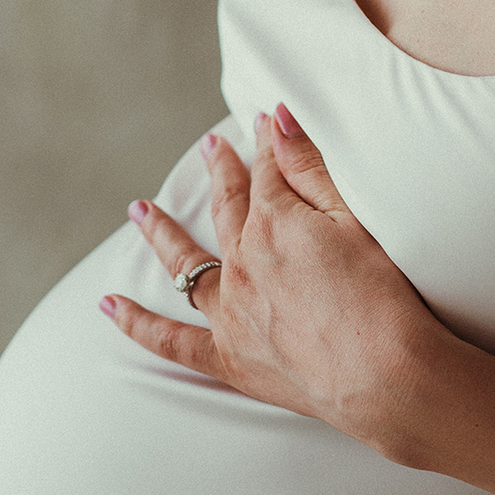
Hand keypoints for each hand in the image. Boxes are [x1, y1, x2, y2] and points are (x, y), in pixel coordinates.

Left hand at [102, 108, 440, 445]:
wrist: (385, 376)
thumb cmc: (383, 294)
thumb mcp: (353, 217)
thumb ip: (310, 166)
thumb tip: (276, 118)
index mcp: (275, 223)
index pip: (267, 173)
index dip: (268, 146)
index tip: (265, 124)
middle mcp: (243, 263)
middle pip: (227, 207)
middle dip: (221, 174)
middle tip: (213, 148)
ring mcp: (230, 312)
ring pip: (186, 264)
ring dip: (162, 234)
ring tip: (139, 209)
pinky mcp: (229, 358)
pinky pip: (172, 340)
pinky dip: (138, 324)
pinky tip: (109, 307)